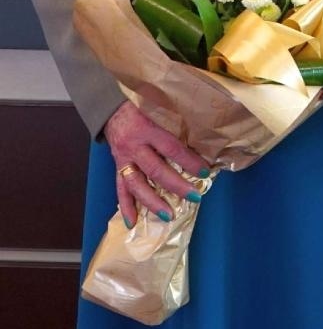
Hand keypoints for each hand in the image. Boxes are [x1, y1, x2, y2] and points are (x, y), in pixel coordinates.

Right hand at [104, 100, 210, 225]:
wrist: (111, 108)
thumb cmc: (141, 106)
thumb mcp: (158, 109)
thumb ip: (173, 123)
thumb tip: (199, 137)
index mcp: (147, 129)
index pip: (171, 148)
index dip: (189, 160)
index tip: (205, 171)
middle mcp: (135, 146)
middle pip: (156, 170)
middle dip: (176, 185)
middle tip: (194, 196)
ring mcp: (124, 159)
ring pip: (137, 184)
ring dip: (152, 202)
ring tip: (168, 215)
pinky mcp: (117, 167)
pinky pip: (120, 189)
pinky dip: (125, 207)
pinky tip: (132, 222)